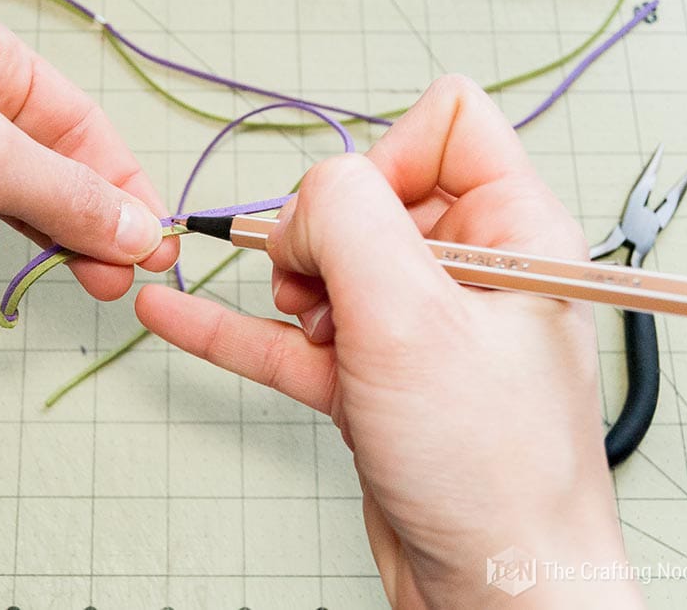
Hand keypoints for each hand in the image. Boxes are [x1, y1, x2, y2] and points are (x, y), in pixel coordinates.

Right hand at [136, 76, 641, 607]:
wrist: (493, 588)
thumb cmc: (495, 471)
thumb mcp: (413, 318)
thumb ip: (348, 220)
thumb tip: (305, 197)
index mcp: (513, 228)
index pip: (444, 124)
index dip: (381, 158)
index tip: (355, 218)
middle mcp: (468, 269)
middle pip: (366, 194)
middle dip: (323, 235)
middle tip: (321, 288)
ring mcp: (417, 325)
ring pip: (324, 263)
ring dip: (292, 289)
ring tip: (306, 330)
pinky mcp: (375, 378)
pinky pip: (290, 335)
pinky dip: (235, 326)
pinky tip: (173, 312)